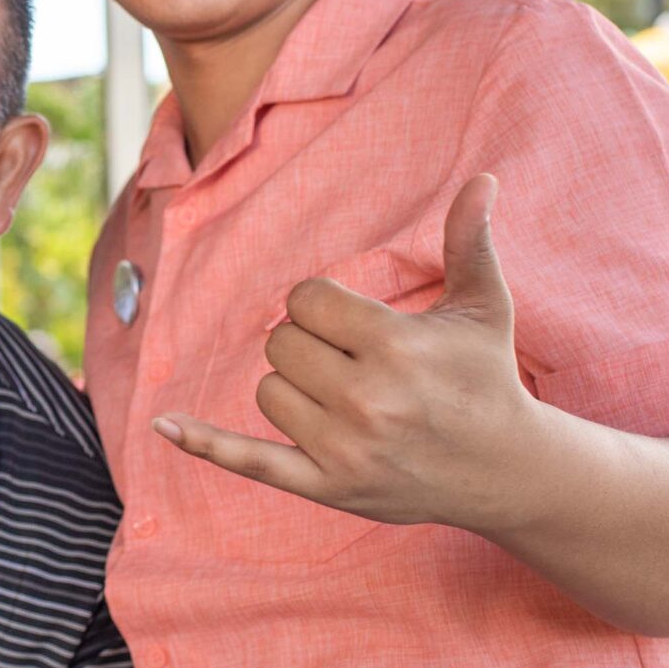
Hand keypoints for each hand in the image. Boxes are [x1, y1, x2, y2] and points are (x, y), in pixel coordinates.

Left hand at [153, 174, 538, 530]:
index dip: (322, 305)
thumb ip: (470, 241)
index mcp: (395, 346)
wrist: (505, 470)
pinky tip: (163, 425)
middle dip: (309, 343)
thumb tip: (483, 179)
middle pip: (280, 344)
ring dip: (293, 386)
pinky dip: (204, 443)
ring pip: (266, 391)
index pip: (305, 301)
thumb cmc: (486, 377)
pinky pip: (249, 460)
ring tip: (346, 397)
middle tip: (354, 362)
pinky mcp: (328, 488)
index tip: (353, 322)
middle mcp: (367, 400)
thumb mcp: (484, 307)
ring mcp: (344, 449)